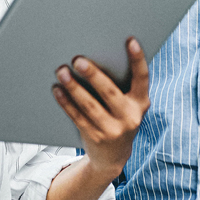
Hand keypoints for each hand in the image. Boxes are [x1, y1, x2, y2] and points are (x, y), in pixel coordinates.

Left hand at [52, 38, 149, 178]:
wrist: (113, 158)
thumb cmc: (118, 118)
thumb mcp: (128, 106)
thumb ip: (121, 86)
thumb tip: (94, 58)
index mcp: (141, 103)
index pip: (142, 78)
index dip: (138, 59)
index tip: (130, 40)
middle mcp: (130, 117)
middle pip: (110, 92)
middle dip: (93, 75)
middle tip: (78, 60)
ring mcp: (113, 130)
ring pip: (90, 105)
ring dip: (74, 87)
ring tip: (62, 71)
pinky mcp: (95, 138)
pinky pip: (77, 117)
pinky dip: (66, 102)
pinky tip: (57, 90)